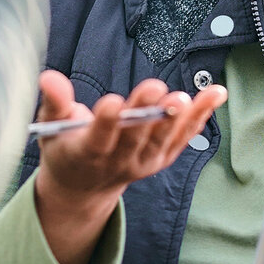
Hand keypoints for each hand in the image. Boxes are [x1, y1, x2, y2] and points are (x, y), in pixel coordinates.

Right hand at [33, 69, 225, 263]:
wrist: (84, 186)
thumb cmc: (65, 148)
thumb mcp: (51, 127)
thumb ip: (54, 102)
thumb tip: (48, 77)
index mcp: (86, 154)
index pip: (98, 139)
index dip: (105, 122)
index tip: (112, 102)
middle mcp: (118, 162)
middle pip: (134, 137)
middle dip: (145, 112)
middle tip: (156, 89)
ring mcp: (143, 162)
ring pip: (163, 139)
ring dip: (176, 118)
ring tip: (186, 97)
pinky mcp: (162, 158)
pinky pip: (183, 137)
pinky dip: (200, 116)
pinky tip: (215, 94)